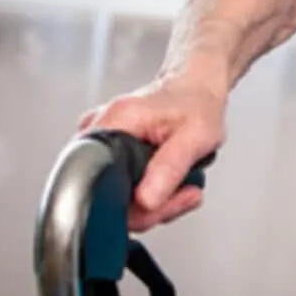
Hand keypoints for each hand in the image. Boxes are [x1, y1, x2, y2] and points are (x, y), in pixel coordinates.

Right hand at [77, 74, 227, 231]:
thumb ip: (170, 168)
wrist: (197, 88)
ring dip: (156, 202)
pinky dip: (151, 194)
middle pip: (105, 197)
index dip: (130, 205)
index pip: (97, 183)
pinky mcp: (111, 157)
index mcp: (114, 123)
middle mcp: (100, 134)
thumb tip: (146, 201)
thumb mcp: (197, 134)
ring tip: (183, 184)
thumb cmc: (198, 103)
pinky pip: (124, 191)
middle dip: (151, 207)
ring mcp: (103, 147)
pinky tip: (172, 183)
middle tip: (184, 193)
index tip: (163, 201)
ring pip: (117, 199)